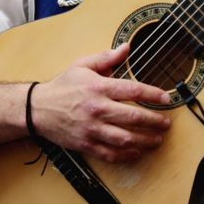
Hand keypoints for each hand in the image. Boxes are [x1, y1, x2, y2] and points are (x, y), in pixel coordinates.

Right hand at [30, 43, 172, 163]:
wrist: (37, 109)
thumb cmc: (62, 86)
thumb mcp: (82, 65)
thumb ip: (106, 58)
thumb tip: (126, 48)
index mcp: (98, 87)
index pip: (132, 90)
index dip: (152, 95)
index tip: (166, 98)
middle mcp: (97, 109)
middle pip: (133, 117)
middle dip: (154, 122)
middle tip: (166, 124)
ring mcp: (91, 129)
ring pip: (125, 139)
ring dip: (145, 141)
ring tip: (157, 140)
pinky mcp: (85, 144)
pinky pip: (110, 153)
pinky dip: (126, 155)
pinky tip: (136, 152)